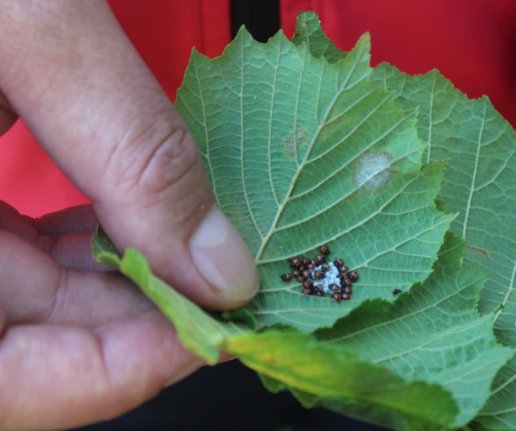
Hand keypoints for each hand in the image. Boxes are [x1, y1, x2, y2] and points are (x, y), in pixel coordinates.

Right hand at [0, 1, 257, 428]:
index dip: (113, 374)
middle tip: (228, 286)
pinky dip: (86, 241)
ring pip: (21, 301)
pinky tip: (139, 214)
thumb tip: (221, 267)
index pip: (2, 383)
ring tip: (200, 251)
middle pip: (20, 345)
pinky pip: (12, 248)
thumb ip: (130, 149)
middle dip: (135, 323)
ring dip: (119, 284)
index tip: (214, 330)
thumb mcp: (26, 19)